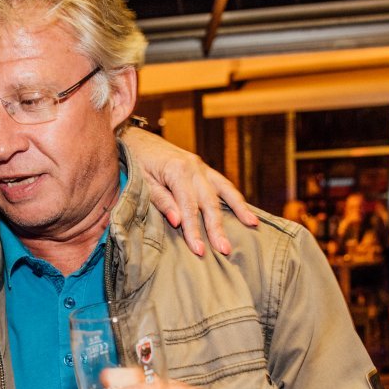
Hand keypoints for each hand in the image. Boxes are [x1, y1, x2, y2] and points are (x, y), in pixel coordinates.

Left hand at [121, 126, 258, 255]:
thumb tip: (177, 222)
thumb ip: (161, 201)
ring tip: (252, 225)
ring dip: (238, 210)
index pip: (189, 207)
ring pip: (223, 191)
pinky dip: (235, 198)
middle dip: (217, 228)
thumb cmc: (136, 161)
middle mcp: (194, 167)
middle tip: (224, 250)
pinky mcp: (203, 168)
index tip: (199, 250)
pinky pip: (223, 184)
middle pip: (210, 203)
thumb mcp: (142, 182)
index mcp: (178, 171)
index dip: (194, 230)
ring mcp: (201, 166)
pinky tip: (246, 210)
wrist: (136, 138)